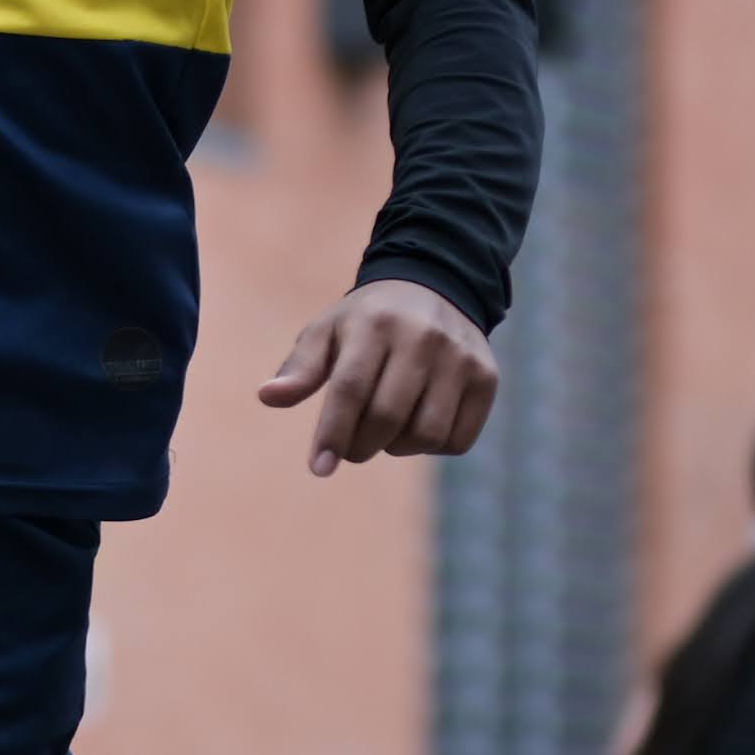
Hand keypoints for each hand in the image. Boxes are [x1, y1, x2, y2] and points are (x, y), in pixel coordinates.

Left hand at [258, 279, 497, 478]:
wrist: (435, 286)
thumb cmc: (367, 322)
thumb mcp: (328, 332)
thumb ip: (300, 367)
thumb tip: (268, 397)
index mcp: (375, 324)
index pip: (351, 389)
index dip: (332, 434)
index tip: (319, 467)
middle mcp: (423, 337)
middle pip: (387, 417)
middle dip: (360, 445)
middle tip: (350, 446)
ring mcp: (460, 357)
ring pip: (426, 434)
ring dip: (396, 447)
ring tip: (385, 431)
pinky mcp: (486, 377)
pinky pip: (458, 439)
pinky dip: (433, 446)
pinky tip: (418, 425)